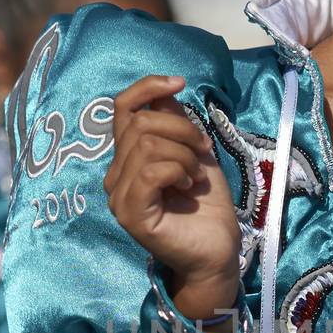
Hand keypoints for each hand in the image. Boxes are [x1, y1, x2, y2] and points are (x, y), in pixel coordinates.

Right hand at [106, 76, 241, 317]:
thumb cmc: (206, 205)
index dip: (148, 86)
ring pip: (147, 146)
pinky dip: (177, 171)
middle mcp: (115, 175)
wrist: (217, 250)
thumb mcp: (194, 152)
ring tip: (196, 176)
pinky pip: (150, 172)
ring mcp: (119, 196)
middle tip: (204, 152)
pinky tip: (189, 187)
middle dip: (182, 130)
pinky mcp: (131, 214)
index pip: (122, 108)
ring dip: (184, 155)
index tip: (180, 82)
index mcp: (127, 158)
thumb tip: (165, 88)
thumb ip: (174, 122)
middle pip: (140, 124)